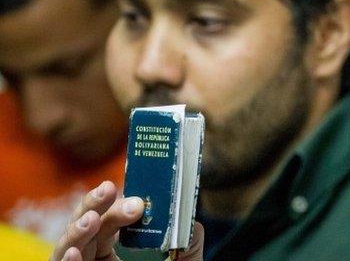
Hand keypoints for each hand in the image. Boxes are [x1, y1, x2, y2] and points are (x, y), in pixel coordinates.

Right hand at [50, 181, 203, 260]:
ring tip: (91, 219)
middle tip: (110, 190)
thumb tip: (190, 217)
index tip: (129, 192)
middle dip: (93, 205)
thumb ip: (188, 243)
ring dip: (76, 230)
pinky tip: (75, 253)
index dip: (112, 202)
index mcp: (110, 253)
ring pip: (66, 248)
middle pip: (84, 228)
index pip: (106, 220)